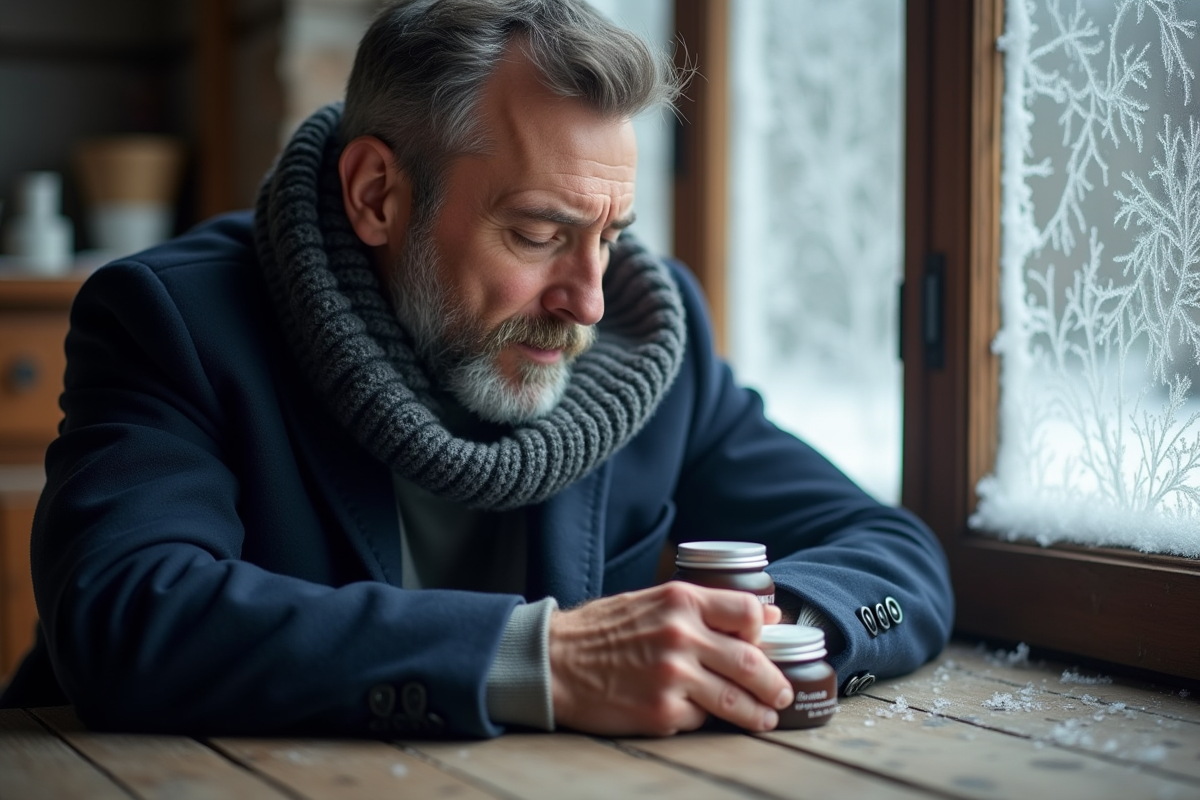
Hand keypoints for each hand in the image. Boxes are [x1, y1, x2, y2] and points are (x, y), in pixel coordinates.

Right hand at [548, 582, 793, 735]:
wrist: (553, 661)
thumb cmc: (601, 630)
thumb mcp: (653, 601)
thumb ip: (706, 607)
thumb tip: (766, 615)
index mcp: (680, 601)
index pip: (748, 612)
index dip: (764, 630)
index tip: (766, 642)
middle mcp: (681, 636)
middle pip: (751, 662)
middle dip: (775, 682)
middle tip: (782, 692)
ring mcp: (672, 677)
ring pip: (735, 700)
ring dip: (758, 713)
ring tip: (766, 718)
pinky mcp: (660, 713)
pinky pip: (698, 720)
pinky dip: (701, 718)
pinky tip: (694, 714)